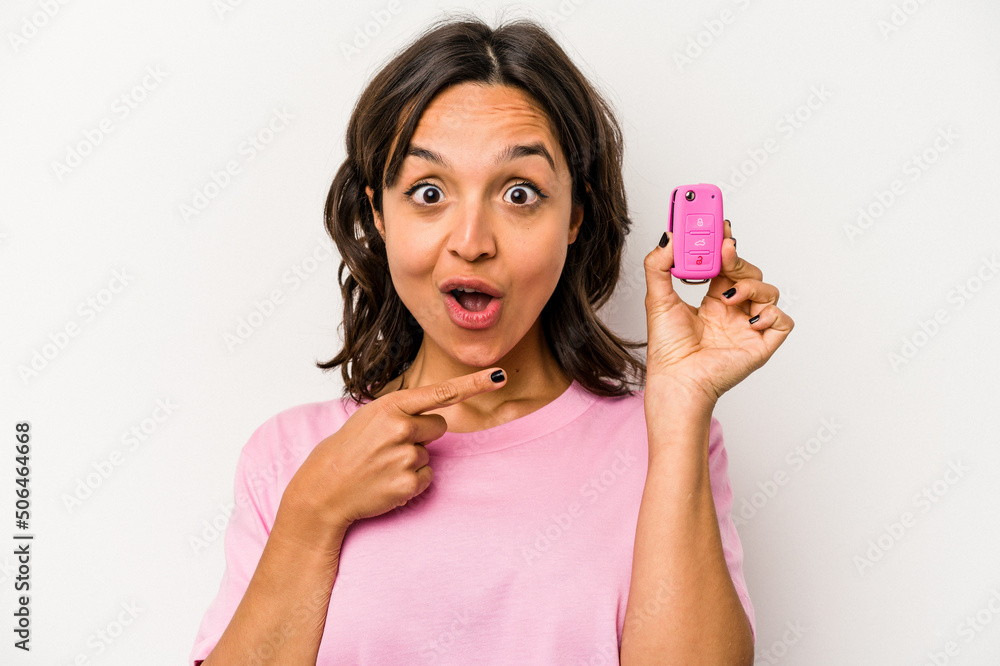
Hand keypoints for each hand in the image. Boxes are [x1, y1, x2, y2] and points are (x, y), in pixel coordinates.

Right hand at [279, 368, 506, 540]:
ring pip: (430, 454)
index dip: (474, 384)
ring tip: (381, 465)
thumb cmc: (348, 449)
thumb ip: (403, 411)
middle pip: (439, 427)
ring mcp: (405, 457)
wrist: (324, 488)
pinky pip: (427, 477)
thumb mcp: (370, 416)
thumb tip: (438, 418)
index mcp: (391, 406)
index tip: (498, 376)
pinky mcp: (408, 484)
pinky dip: (411, 481)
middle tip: (389, 446)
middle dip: (421, 435)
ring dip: (411, 460)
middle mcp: (401, 428)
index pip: (441, 392)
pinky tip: (386, 481)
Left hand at [642, 219, 793, 404]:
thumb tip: (668, 237)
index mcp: (712, 299)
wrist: (676, 380)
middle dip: (738, 258)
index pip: (726, 264)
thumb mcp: (657, 299)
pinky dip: (771, 315)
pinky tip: (748, 320)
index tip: (719, 224)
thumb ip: (659, 266)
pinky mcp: (761, 344)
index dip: (725, 244)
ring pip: (768, 292)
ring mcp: (749, 327)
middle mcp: (733, 311)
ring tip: (727, 296)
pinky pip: (782, 321)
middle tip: (725, 248)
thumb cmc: (668, 349)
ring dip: (750, 286)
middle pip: (749, 273)